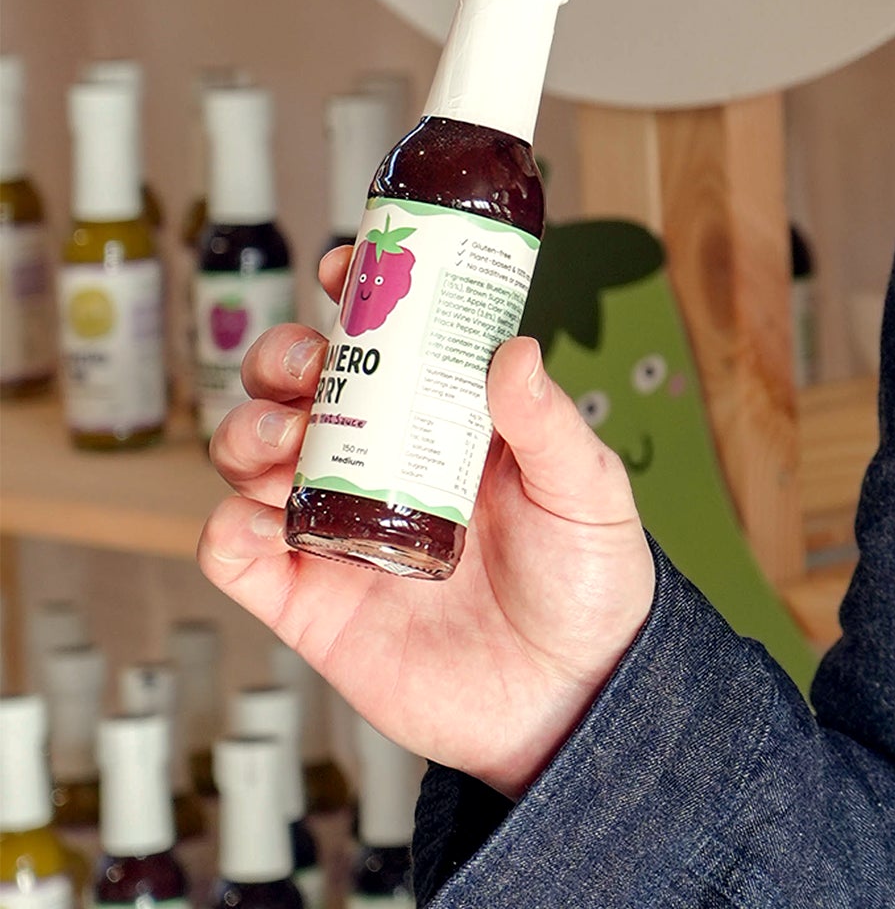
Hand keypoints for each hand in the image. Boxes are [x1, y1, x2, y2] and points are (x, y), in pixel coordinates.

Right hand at [199, 245, 656, 798]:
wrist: (570, 701)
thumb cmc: (590, 587)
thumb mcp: (588, 490)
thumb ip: (549, 425)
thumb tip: (512, 351)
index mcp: (448, 425)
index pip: (387, 344)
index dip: (357, 299)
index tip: (347, 270)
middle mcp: (383, 466)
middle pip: (300, 390)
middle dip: (282, 360)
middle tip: (310, 368)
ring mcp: (339, 530)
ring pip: (250, 458)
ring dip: (246, 430)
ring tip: (287, 439)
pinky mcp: (308, 602)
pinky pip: (235, 554)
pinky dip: (227, 527)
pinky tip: (265, 519)